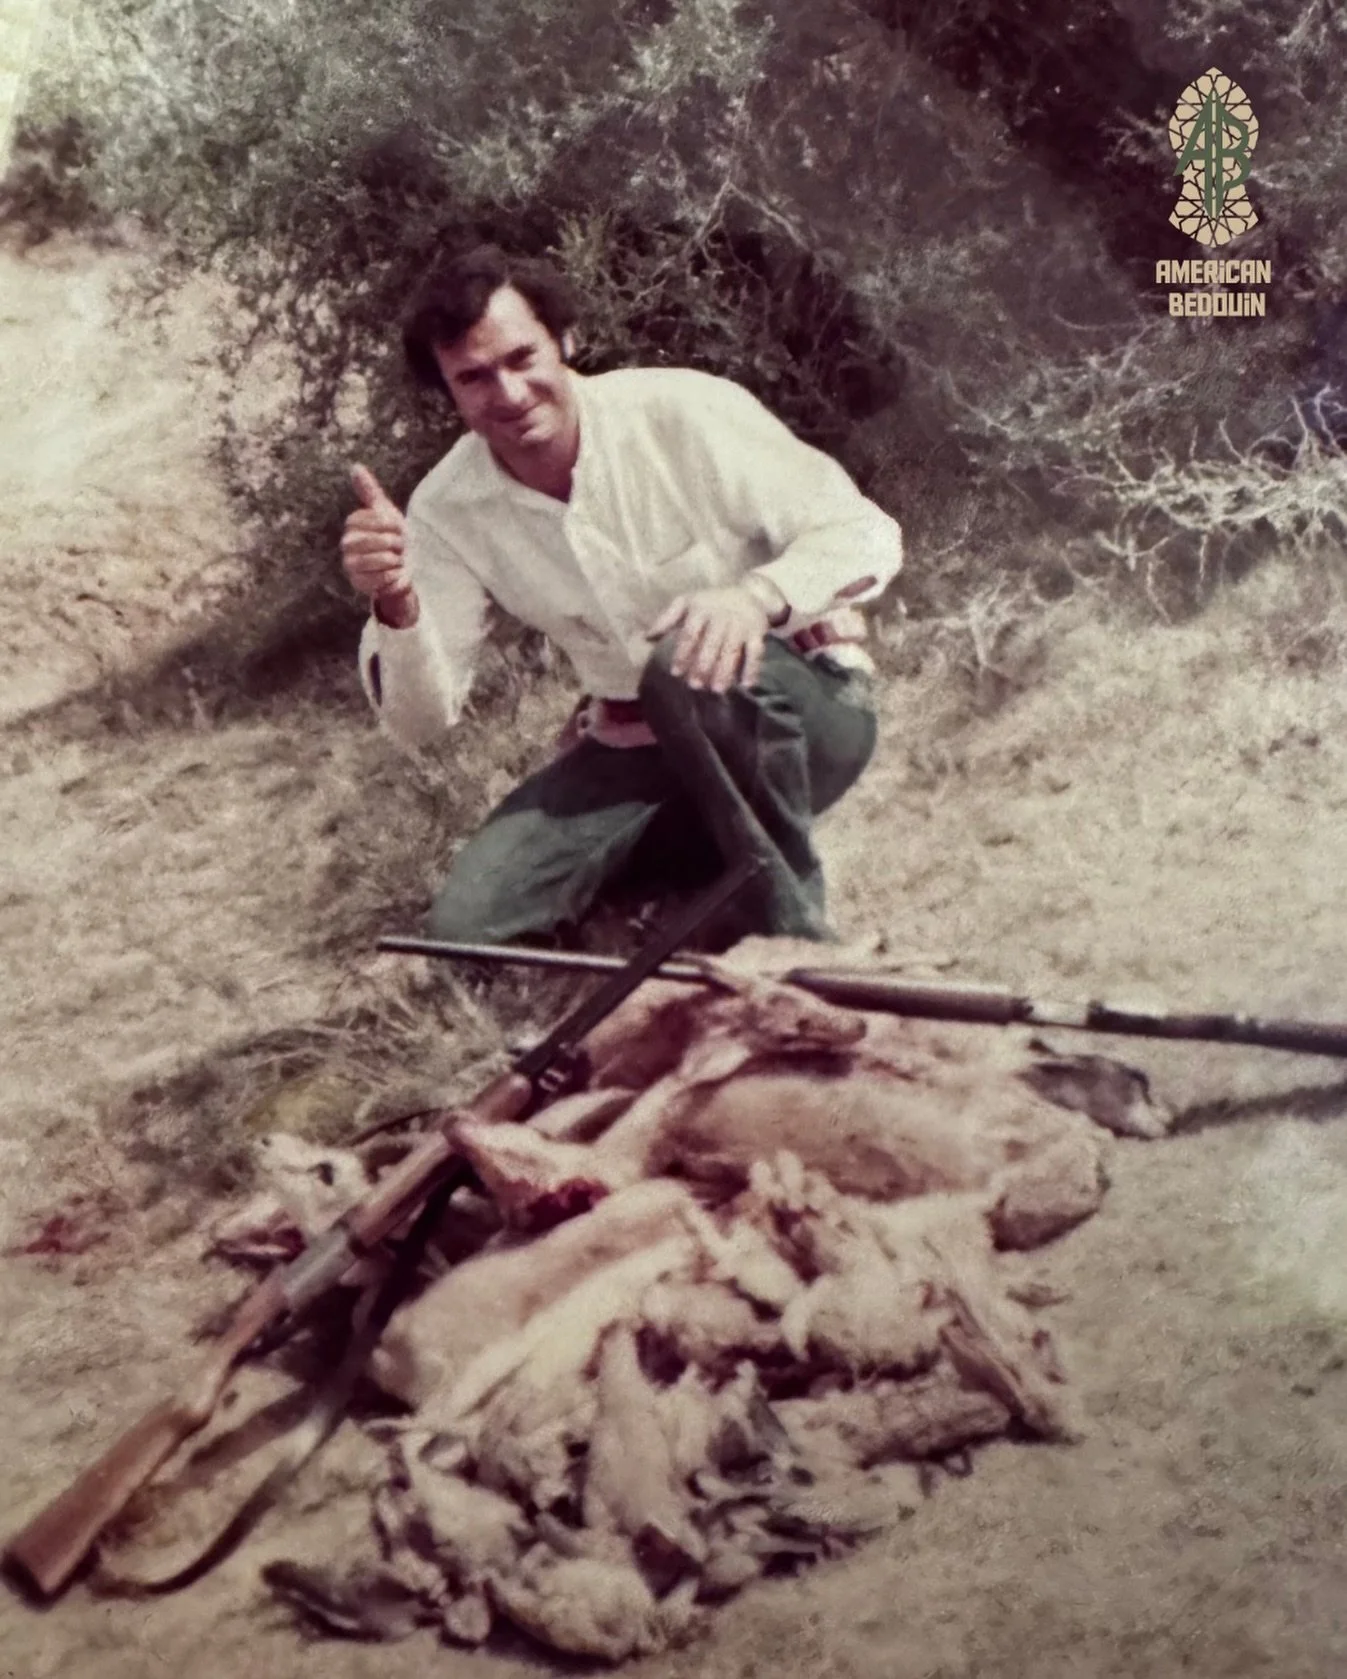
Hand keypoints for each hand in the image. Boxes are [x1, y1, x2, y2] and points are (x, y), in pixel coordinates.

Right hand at [342, 464, 417, 623]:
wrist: (403, 567)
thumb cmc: (395, 536)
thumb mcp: (386, 511)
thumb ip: (369, 490)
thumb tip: (355, 466)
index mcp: (353, 526)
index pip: (364, 520)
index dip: (385, 524)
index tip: (398, 527)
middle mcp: (347, 544)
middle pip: (369, 540)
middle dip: (392, 543)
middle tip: (401, 546)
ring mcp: (351, 565)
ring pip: (374, 559)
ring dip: (392, 559)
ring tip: (398, 559)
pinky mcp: (359, 583)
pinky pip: (377, 578)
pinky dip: (391, 575)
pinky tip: (395, 573)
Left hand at [646, 584, 769, 692]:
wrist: (749, 593)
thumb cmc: (711, 602)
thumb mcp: (687, 602)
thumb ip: (667, 618)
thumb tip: (646, 637)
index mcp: (701, 609)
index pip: (690, 634)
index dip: (682, 653)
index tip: (676, 672)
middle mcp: (721, 617)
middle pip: (712, 644)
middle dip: (703, 665)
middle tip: (695, 685)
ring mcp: (740, 625)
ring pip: (732, 650)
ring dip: (725, 670)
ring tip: (717, 689)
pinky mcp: (758, 632)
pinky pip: (756, 651)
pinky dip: (753, 668)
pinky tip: (747, 685)